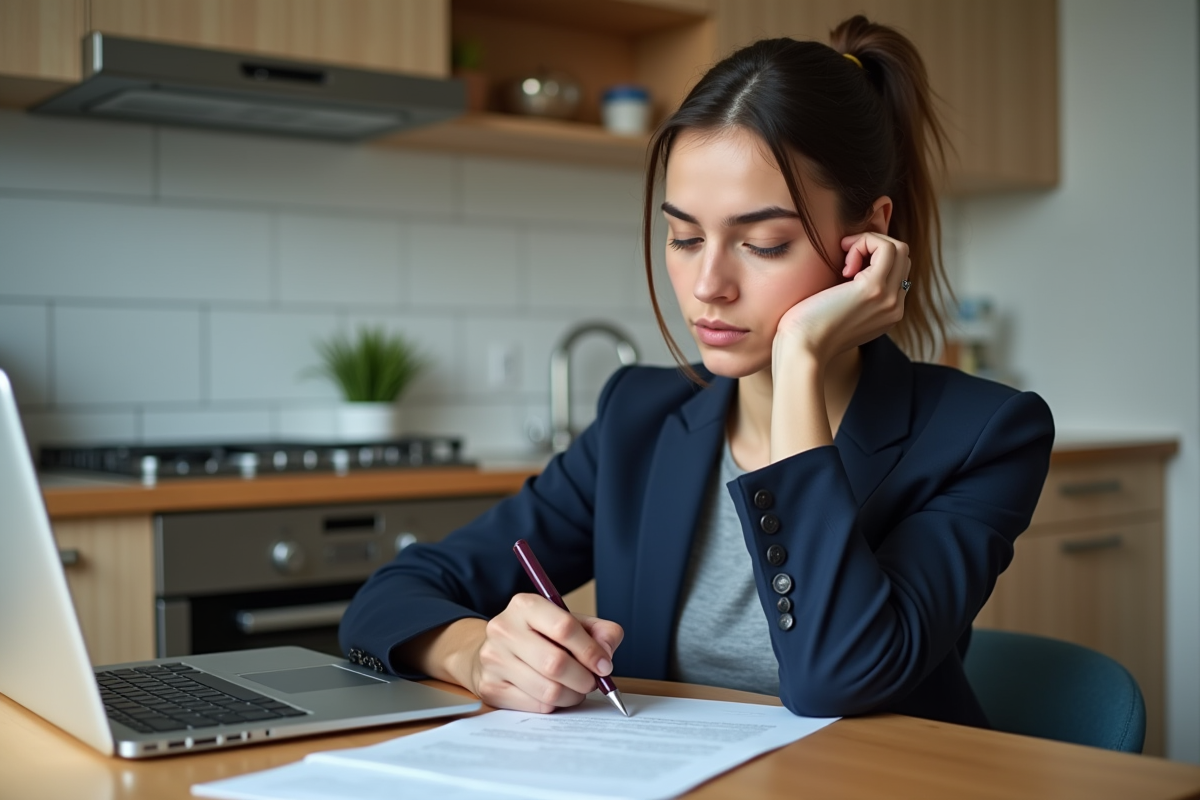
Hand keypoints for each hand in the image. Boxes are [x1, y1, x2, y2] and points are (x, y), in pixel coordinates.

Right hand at [467, 593, 623, 712]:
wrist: (497, 650)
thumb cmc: (539, 636)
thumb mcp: (569, 622)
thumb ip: (599, 631)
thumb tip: (606, 653)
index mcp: (525, 605)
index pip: (564, 628)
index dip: (590, 651)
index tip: (604, 666)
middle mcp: (504, 629)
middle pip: (555, 663)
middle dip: (583, 679)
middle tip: (592, 682)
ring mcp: (494, 660)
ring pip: (548, 690)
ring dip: (572, 695)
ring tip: (575, 689)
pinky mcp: (491, 688)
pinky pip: (536, 706)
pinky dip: (554, 705)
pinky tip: (555, 694)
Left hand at [773, 231, 910, 367]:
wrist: (801, 351)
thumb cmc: (807, 331)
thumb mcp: (837, 311)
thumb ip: (851, 295)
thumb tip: (848, 270)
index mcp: (887, 313)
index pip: (897, 271)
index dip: (873, 258)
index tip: (844, 267)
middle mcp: (895, 307)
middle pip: (902, 257)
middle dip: (873, 247)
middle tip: (844, 261)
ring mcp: (889, 299)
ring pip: (898, 249)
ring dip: (868, 243)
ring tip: (844, 262)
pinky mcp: (875, 289)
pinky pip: (885, 247)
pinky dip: (863, 243)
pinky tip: (844, 264)